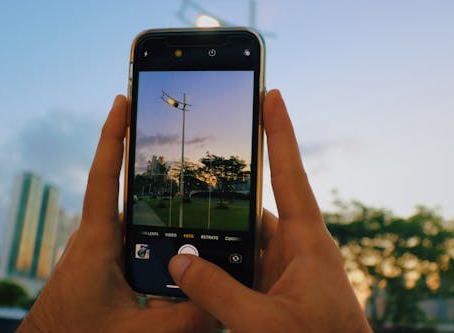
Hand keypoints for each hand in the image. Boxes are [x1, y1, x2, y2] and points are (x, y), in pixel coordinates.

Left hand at [17, 96, 215, 332]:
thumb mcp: (138, 332)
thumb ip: (185, 320)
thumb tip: (225, 304)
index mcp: (97, 242)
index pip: (103, 177)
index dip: (111, 136)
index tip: (120, 102)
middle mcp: (95, 235)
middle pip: (121, 186)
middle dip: (142, 157)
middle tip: (171, 131)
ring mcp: (97, 245)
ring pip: (128, 211)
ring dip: (149, 194)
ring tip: (184, 181)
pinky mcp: (101, 257)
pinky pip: (127, 230)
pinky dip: (148, 223)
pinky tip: (171, 234)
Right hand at [168, 90, 372, 332]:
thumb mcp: (263, 323)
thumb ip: (217, 292)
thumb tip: (178, 260)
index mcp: (307, 242)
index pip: (289, 174)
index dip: (279, 132)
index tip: (271, 95)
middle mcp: (295, 248)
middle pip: (253, 210)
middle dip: (224, 202)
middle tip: (191, 182)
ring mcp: (283, 268)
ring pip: (242, 242)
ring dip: (217, 243)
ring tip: (181, 238)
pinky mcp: (274, 287)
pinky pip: (242, 266)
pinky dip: (220, 268)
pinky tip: (195, 272)